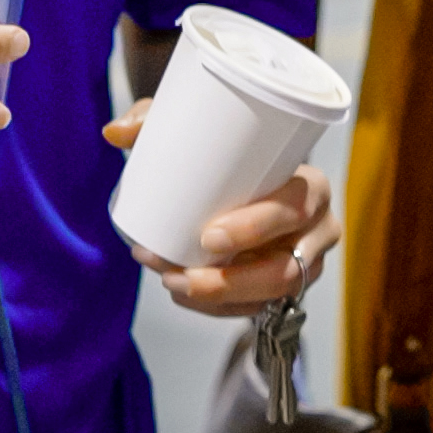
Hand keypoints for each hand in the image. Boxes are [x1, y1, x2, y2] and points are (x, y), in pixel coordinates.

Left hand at [105, 93, 342, 318]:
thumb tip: (114, 133)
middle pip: (286, 269)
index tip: (208, 236)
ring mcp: (305, 267)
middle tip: (179, 273)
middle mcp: (318, 232)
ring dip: (217, 298)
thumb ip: (158, 122)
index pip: (296, 209)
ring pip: (269, 297)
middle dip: (230, 280)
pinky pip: (255, 310)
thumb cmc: (236, 155)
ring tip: (171, 283)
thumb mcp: (201, 131)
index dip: (257, 227)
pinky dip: (217, 307)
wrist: (254, 183)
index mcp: (312, 188)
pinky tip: (184, 293)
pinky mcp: (285, 290)